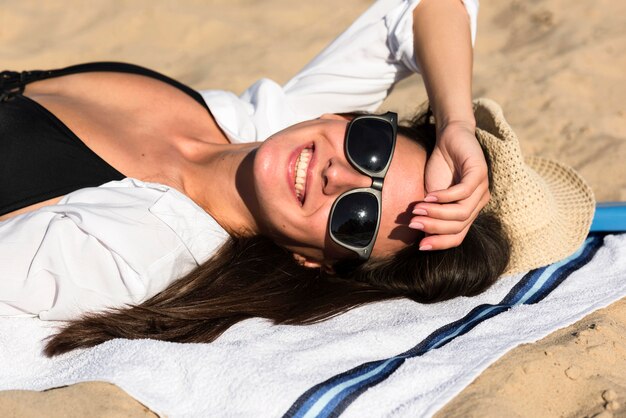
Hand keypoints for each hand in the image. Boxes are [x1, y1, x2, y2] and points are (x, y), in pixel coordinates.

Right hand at [409, 121, 489, 249]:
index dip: (440, 244)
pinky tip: (429, 195)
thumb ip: (430, 213)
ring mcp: (482, 189)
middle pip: (459, 226)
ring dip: (437, 213)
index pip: (458, 237)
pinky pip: (463, 192)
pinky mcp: (480, 173)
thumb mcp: (432, 195)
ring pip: (461, 212)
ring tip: (417, 209)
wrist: (449, 138)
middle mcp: (478, 203)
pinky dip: (444, 196)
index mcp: (469, 212)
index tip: (420, 246)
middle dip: (433, 227)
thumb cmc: (441, 167)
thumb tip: (420, 235)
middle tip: (413, 223)